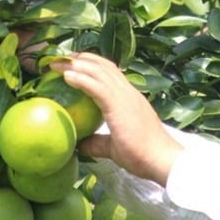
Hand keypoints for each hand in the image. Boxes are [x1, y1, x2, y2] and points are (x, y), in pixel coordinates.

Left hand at [53, 52, 181, 185]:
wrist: (162, 160)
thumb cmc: (143, 156)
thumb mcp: (115, 148)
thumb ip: (98, 143)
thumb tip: (80, 145)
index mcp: (129, 99)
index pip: (111, 73)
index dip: (92, 65)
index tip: (74, 64)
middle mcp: (128, 92)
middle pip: (103, 66)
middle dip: (81, 59)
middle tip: (61, 59)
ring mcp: (125, 97)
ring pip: (99, 71)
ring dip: (76, 64)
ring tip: (57, 63)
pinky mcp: (119, 105)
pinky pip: (97, 86)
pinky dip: (80, 78)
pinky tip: (66, 76)